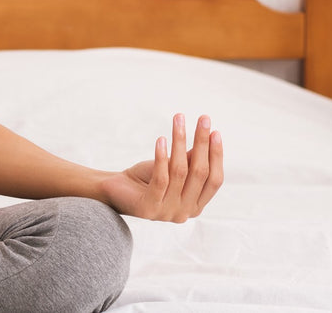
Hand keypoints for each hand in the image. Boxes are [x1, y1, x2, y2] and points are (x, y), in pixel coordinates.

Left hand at [98, 113, 222, 221]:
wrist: (115, 191)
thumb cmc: (147, 178)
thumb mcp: (172, 168)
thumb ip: (190, 160)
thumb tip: (208, 136)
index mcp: (196, 206)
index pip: (215, 180)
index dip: (216, 155)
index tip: (215, 131)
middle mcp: (185, 213)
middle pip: (200, 173)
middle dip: (202, 143)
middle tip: (203, 119)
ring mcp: (167, 213)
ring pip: (180, 172)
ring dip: (180, 142)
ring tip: (179, 121)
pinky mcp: (148, 208)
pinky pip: (160, 179)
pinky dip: (161, 157)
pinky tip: (161, 139)